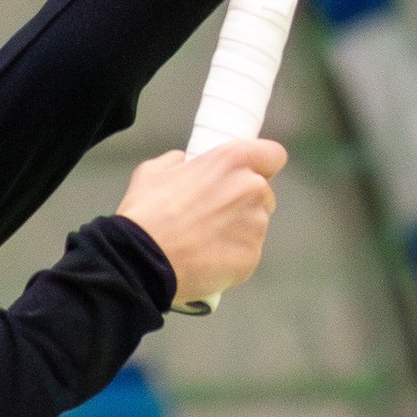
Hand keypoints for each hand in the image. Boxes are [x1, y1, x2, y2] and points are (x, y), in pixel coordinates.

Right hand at [118, 140, 285, 307]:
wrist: (143, 260)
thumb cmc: (148, 214)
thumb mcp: (153, 172)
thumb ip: (177, 161)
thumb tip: (183, 162)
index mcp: (232, 161)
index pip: (273, 155)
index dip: (262, 165)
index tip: (249, 174)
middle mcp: (252, 189)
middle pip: (264, 194)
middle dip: (244, 202)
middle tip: (214, 215)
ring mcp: (255, 225)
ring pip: (257, 225)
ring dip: (239, 231)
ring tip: (206, 241)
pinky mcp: (252, 256)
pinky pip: (248, 253)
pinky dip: (233, 257)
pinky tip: (208, 259)